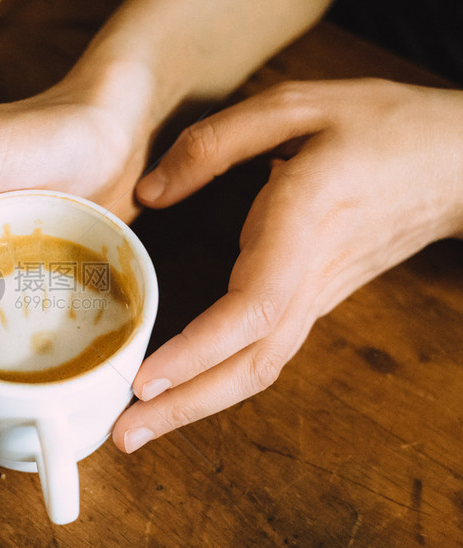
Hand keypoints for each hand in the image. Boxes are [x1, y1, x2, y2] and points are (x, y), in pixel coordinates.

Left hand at [114, 79, 462, 452]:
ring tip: (141, 428)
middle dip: (185, 407)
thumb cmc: (378, 126)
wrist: (456, 161)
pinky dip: (221, 381)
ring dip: (199, 405)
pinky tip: (184, 392)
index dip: (197, 351)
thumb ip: (215, 143)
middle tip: (124, 436)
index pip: (251, 309)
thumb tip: (150, 194)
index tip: (144, 381)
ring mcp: (316, 297)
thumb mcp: (295, 104)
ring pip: (259, 369)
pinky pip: (265, 354)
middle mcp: (308, 277)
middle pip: (250, 364)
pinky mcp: (315, 301)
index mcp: (302, 223)